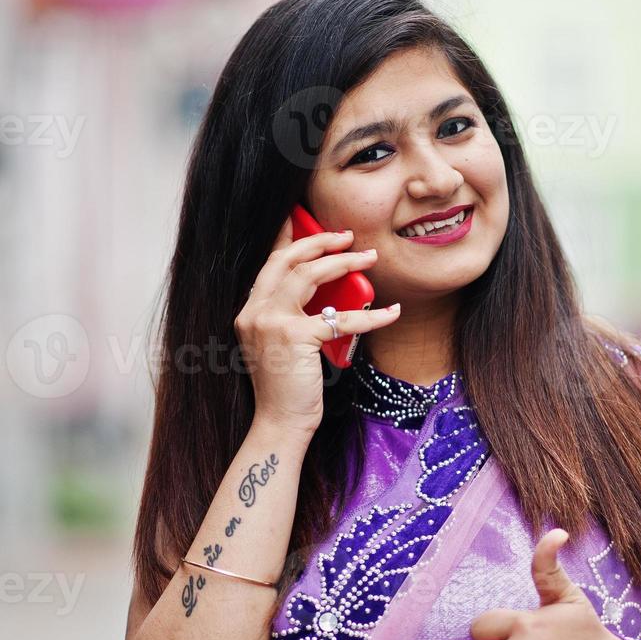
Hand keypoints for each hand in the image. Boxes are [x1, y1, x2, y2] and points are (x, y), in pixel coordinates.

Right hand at [236, 214, 400, 434]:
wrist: (280, 422)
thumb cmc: (288, 388)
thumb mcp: (283, 346)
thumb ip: (294, 318)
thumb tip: (329, 297)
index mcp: (250, 311)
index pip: (269, 264)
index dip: (287, 238)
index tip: (299, 217)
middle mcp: (254, 311)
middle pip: (287, 260)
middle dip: (319, 241)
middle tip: (347, 236)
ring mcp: (270, 322)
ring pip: (308, 275)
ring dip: (343, 263)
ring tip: (368, 258)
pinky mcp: (294, 337)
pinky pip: (339, 317)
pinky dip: (371, 314)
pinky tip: (390, 312)